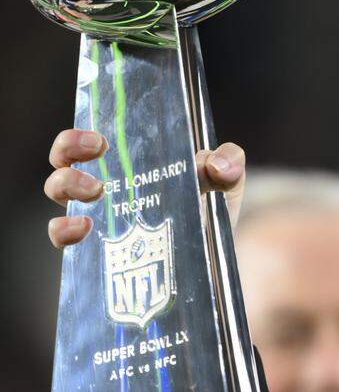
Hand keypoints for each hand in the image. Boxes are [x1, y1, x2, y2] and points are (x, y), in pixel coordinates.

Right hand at [44, 127, 246, 247]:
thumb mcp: (225, 181)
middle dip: (68, 150)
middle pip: (62, 158)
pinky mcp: (94, 249)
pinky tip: (84, 228)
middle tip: (96, 155)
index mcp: (128, 159)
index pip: (89, 136)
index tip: (100, 139)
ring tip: (96, 191)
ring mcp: (96, 215)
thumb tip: (218, 164)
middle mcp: (104, 183)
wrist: (213, 257)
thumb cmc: (210, 208)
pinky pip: (61, 237)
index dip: (79, 133)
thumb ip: (228, 163)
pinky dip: (63, 230)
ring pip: (57, 190)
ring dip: (67, 184)